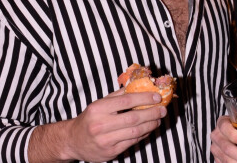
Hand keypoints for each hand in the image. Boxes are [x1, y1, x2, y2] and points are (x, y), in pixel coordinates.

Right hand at [29, 89, 167, 162]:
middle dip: (152, 113)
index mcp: (98, 108)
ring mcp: (105, 140)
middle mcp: (100, 125)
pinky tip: (149, 129)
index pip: (126, 101)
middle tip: (163, 109)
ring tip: (159, 119)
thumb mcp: (100, 103)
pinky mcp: (110, 153)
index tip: (157, 97)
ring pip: (134, 132)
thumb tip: (140, 85)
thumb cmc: (90, 118)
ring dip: (150, 125)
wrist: (73, 141)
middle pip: (133, 118)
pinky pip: (131, 142)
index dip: (144, 99)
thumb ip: (119, 95)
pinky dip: (143, 135)